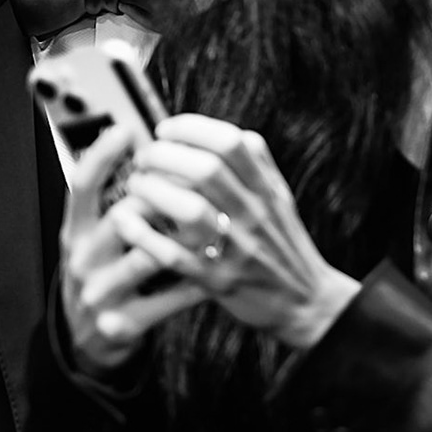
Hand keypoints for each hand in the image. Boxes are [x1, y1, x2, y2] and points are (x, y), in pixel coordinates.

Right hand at [59, 123, 207, 374]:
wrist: (89, 337)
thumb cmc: (103, 271)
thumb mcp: (95, 235)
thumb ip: (115, 198)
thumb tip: (144, 145)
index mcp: (74, 231)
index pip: (81, 186)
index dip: (101, 156)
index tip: (126, 131)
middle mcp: (82, 259)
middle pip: (121, 216)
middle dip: (162, 198)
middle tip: (194, 183)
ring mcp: (101, 293)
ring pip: (148, 256)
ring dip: (184, 238)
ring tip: (211, 223)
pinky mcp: (123, 324)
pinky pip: (170, 298)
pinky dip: (197, 281)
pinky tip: (216, 266)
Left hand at [117, 114, 360, 350]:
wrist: (306, 302)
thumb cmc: (283, 244)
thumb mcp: (279, 198)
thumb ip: (256, 164)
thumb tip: (220, 131)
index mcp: (266, 189)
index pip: (231, 143)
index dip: (191, 128)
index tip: (166, 129)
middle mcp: (253, 215)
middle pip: (206, 170)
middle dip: (165, 155)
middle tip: (145, 157)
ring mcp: (236, 249)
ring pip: (191, 210)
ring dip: (153, 191)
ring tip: (136, 185)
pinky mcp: (217, 281)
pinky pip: (175, 256)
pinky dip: (145, 235)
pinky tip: (125, 221)